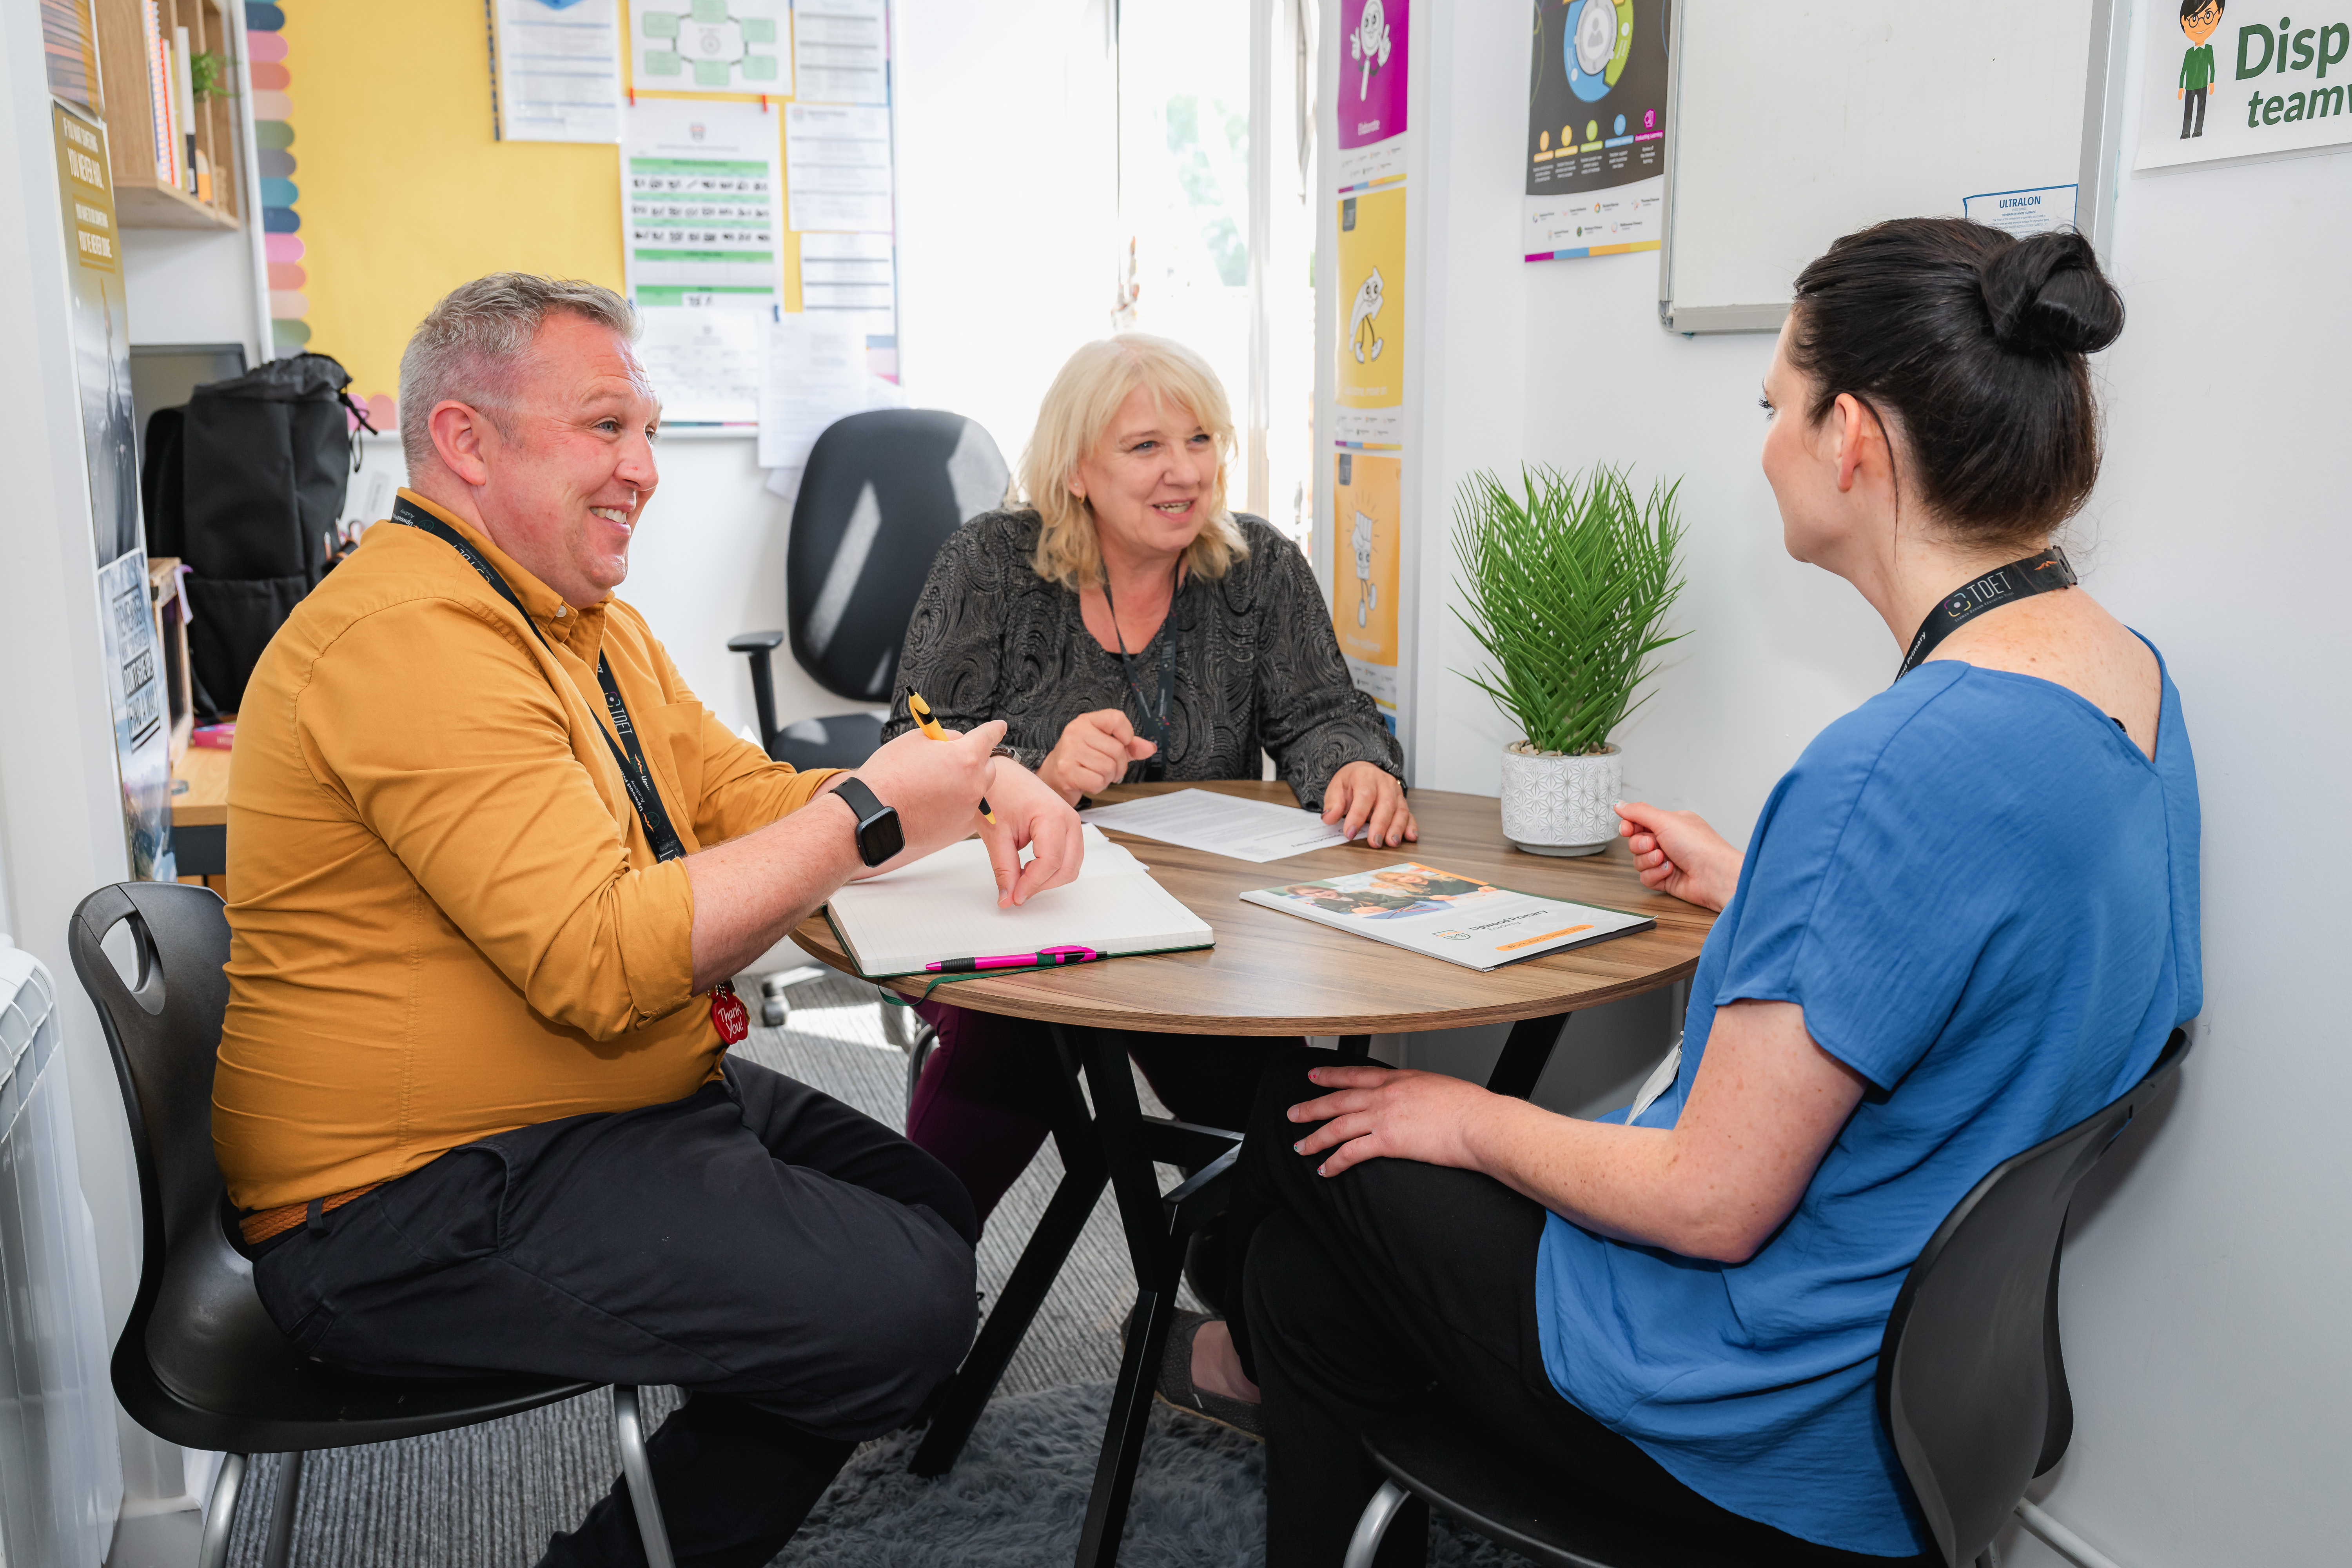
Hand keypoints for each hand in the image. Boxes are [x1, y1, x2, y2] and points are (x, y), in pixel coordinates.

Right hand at [846, 719, 1006, 868]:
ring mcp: (968, 808)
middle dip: (974, 761)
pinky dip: (955, 805)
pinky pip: (965, 810)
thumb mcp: (917, 739)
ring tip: (934, 786)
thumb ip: (946, 737)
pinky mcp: (960, 827)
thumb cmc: (890, 774)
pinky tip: (932, 803)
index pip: (989, 736)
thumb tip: (958, 741)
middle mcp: (974, 784)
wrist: (874, 812)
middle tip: (950, 762)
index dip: (995, 729)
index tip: (1000, 727)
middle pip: (987, 767)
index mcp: (966, 757)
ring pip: (976, 790)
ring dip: (964, 784)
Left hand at [974, 753, 1085, 906]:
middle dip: (1042, 885)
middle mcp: (1069, 819)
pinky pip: (1069, 858)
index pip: (1050, 862)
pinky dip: (1052, 869)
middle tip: (1016, 892)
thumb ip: (1004, 870)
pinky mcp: (1068, 828)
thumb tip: (1008, 898)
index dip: (1032, 884)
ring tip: (1021, 876)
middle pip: (1067, 868)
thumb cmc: (998, 794)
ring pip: (1071, 867)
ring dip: (1048, 879)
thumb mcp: (997, 835)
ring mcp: (1072, 823)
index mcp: (1052, 816)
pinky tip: (1030, 866)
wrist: (1001, 776)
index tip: (1014, 897)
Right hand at [1037, 709, 1158, 802]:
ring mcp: (1069, 751)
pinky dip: (1098, 786)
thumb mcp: (1104, 747)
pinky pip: (1098, 781)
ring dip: (1108, 778)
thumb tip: (1150, 747)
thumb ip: (1129, 746)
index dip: (1127, 734)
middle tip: (1109, 770)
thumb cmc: (1079, 761)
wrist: (1052, 778)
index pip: (1116, 718)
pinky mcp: (1066, 771)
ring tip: (1096, 775)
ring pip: (1109, 767)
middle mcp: (1076, 732)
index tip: (1123, 744)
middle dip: (1119, 766)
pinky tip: (1089, 782)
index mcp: (1087, 722)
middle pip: (1117, 749)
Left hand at [1286, 1063, 1493, 1177]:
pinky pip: (1351, 1152)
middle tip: (1293, 1113)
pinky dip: (1334, 1162)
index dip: (1331, 1076)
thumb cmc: (1471, 1108)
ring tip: (1300, 1146)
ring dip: (1315, 1137)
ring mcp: (1384, 1116)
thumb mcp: (1440, 1086)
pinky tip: (1325, 1169)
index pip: (1356, 1074)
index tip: (1314, 1077)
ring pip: (1337, 1125)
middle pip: (1338, 1099)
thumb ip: (1419, 1090)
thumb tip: (1415, 1100)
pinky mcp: (1387, 1141)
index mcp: (1400, 1078)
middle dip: (1311, 1107)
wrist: (1480, 1123)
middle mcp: (1386, 1094)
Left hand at [1322, 761, 1416, 848]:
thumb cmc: (1350, 782)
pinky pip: (1409, 813)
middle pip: (1386, 804)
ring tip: (1392, 842)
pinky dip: (1411, 826)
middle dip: (1381, 825)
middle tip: (1375, 842)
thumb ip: (1332, 803)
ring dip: (1397, 828)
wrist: (1364, 771)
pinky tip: (1411, 836)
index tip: (1350, 833)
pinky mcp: (1402, 801)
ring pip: (1400, 810)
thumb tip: (1329, 818)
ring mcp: (1396, 792)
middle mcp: (1384, 783)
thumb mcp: (1336, 788)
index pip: (1364, 796)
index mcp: (1365, 776)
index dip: (1357, 816)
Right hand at [1614, 800, 1740, 910]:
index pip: (1639, 822)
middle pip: (1635, 842)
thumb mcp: (1665, 820)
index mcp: (1670, 823)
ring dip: (1649, 861)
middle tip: (1654, 844)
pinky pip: (1646, 877)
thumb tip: (1620, 804)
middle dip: (1641, 845)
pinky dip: (1656, 874)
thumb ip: (1639, 812)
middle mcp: (1668, 841)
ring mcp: (1667, 861)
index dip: (1629, 826)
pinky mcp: (1666, 879)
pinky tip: (1670, 871)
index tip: (1628, 829)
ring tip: (1666, 859)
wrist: (1714, 874)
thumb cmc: (1700, 845)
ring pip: (1639, 861)